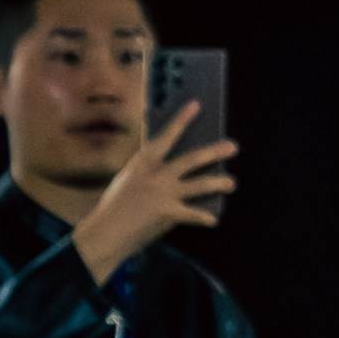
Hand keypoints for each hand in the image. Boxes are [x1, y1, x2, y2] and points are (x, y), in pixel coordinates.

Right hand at [71, 103, 237, 287]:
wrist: (105, 233)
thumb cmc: (115, 207)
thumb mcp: (129, 180)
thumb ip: (151, 172)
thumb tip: (179, 168)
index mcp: (142, 163)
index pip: (165, 137)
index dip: (181, 120)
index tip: (196, 105)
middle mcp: (155, 175)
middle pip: (191, 160)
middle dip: (214, 152)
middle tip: (233, 146)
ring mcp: (163, 194)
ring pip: (199, 184)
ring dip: (218, 182)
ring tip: (231, 182)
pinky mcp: (167, 213)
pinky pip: (193, 214)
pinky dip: (203, 218)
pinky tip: (214, 220)